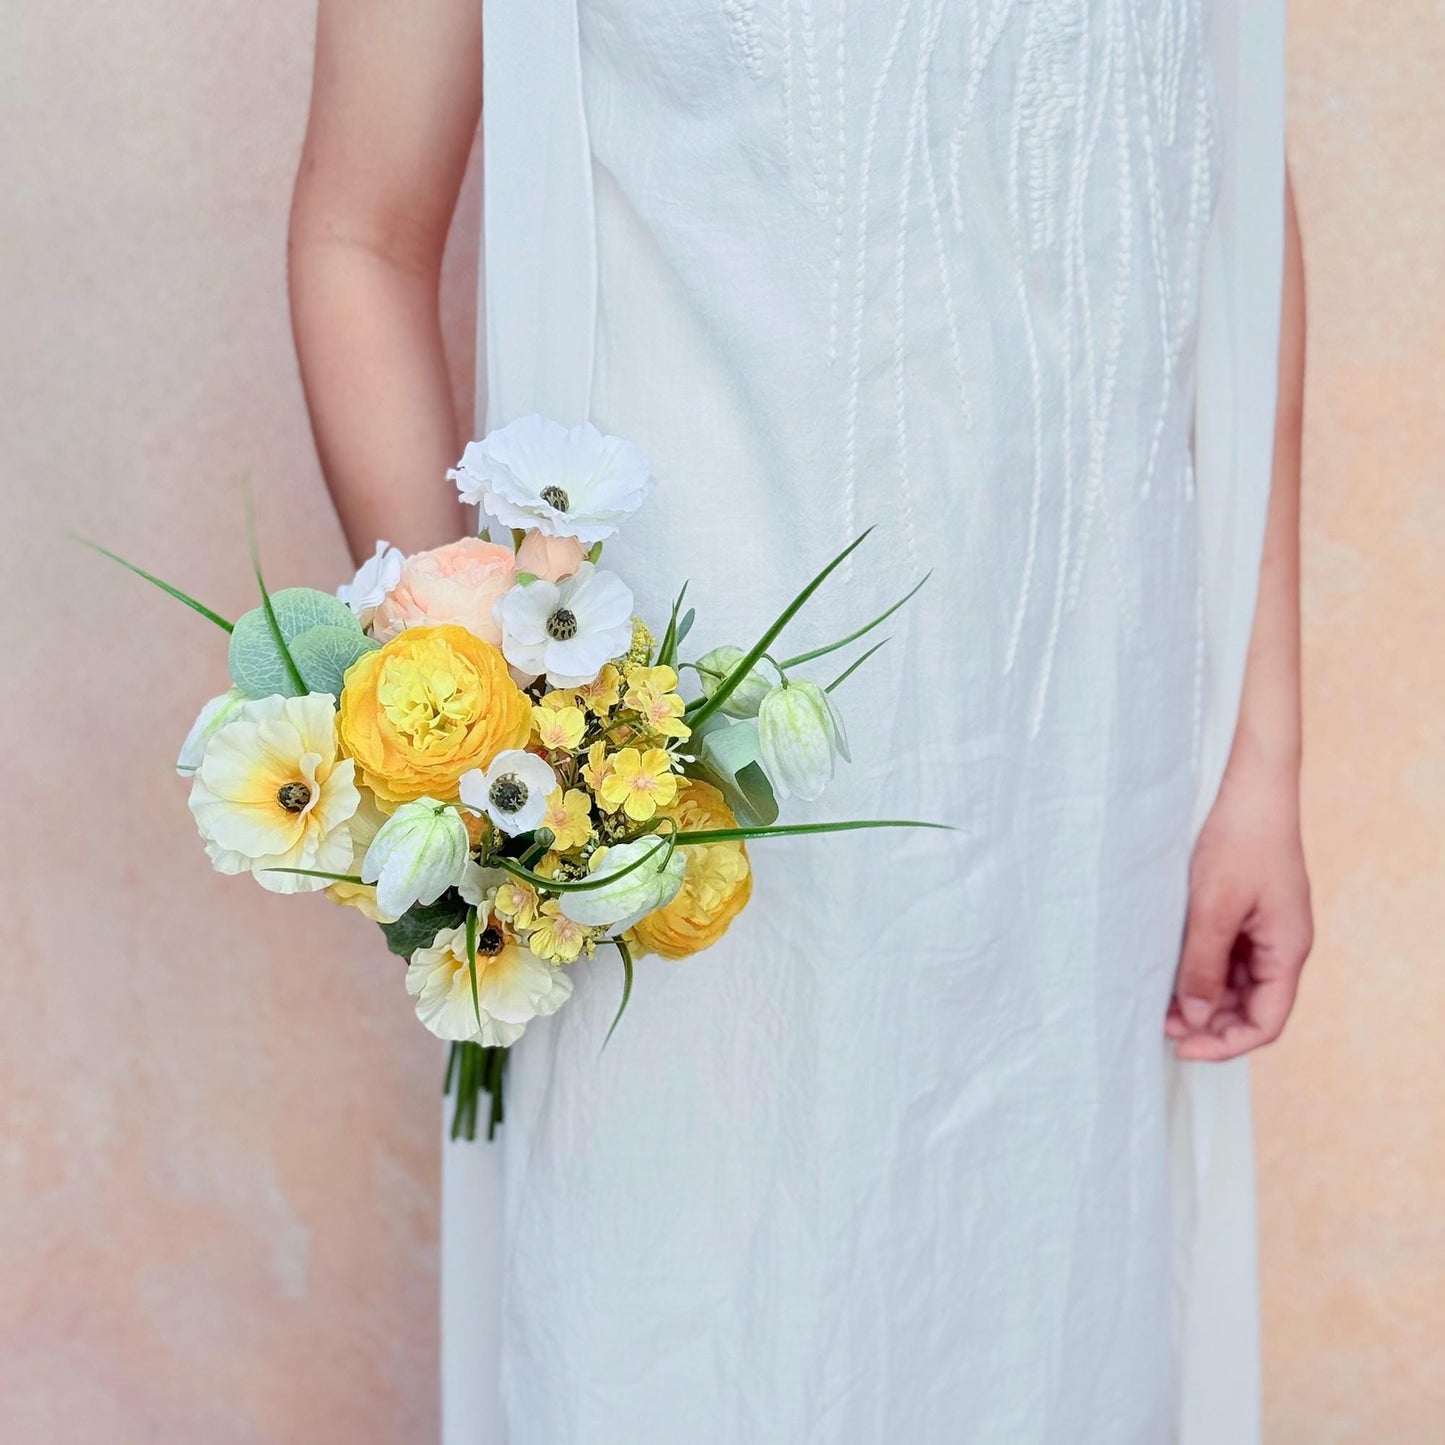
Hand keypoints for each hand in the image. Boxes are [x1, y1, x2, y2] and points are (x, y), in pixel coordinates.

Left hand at [1168, 759, 1312, 1060]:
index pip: (1266, 1022)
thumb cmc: (1239, 840)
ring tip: (1159, 1002)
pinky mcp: (1245, 913)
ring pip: (1235, 985)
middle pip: (1251, 1008)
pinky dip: (1201, 970)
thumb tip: (1198, 1016)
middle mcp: (1281, 946)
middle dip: (1209, 1024)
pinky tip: (1169, 970)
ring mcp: (1264, 930)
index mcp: (1288, 950)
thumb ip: (1206, 964)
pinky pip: (1226, 956)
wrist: (1248, 786)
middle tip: (1161, 1024)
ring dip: (1202, 999)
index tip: (1183, 1047)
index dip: (1226, 1043)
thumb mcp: (1214, 907)